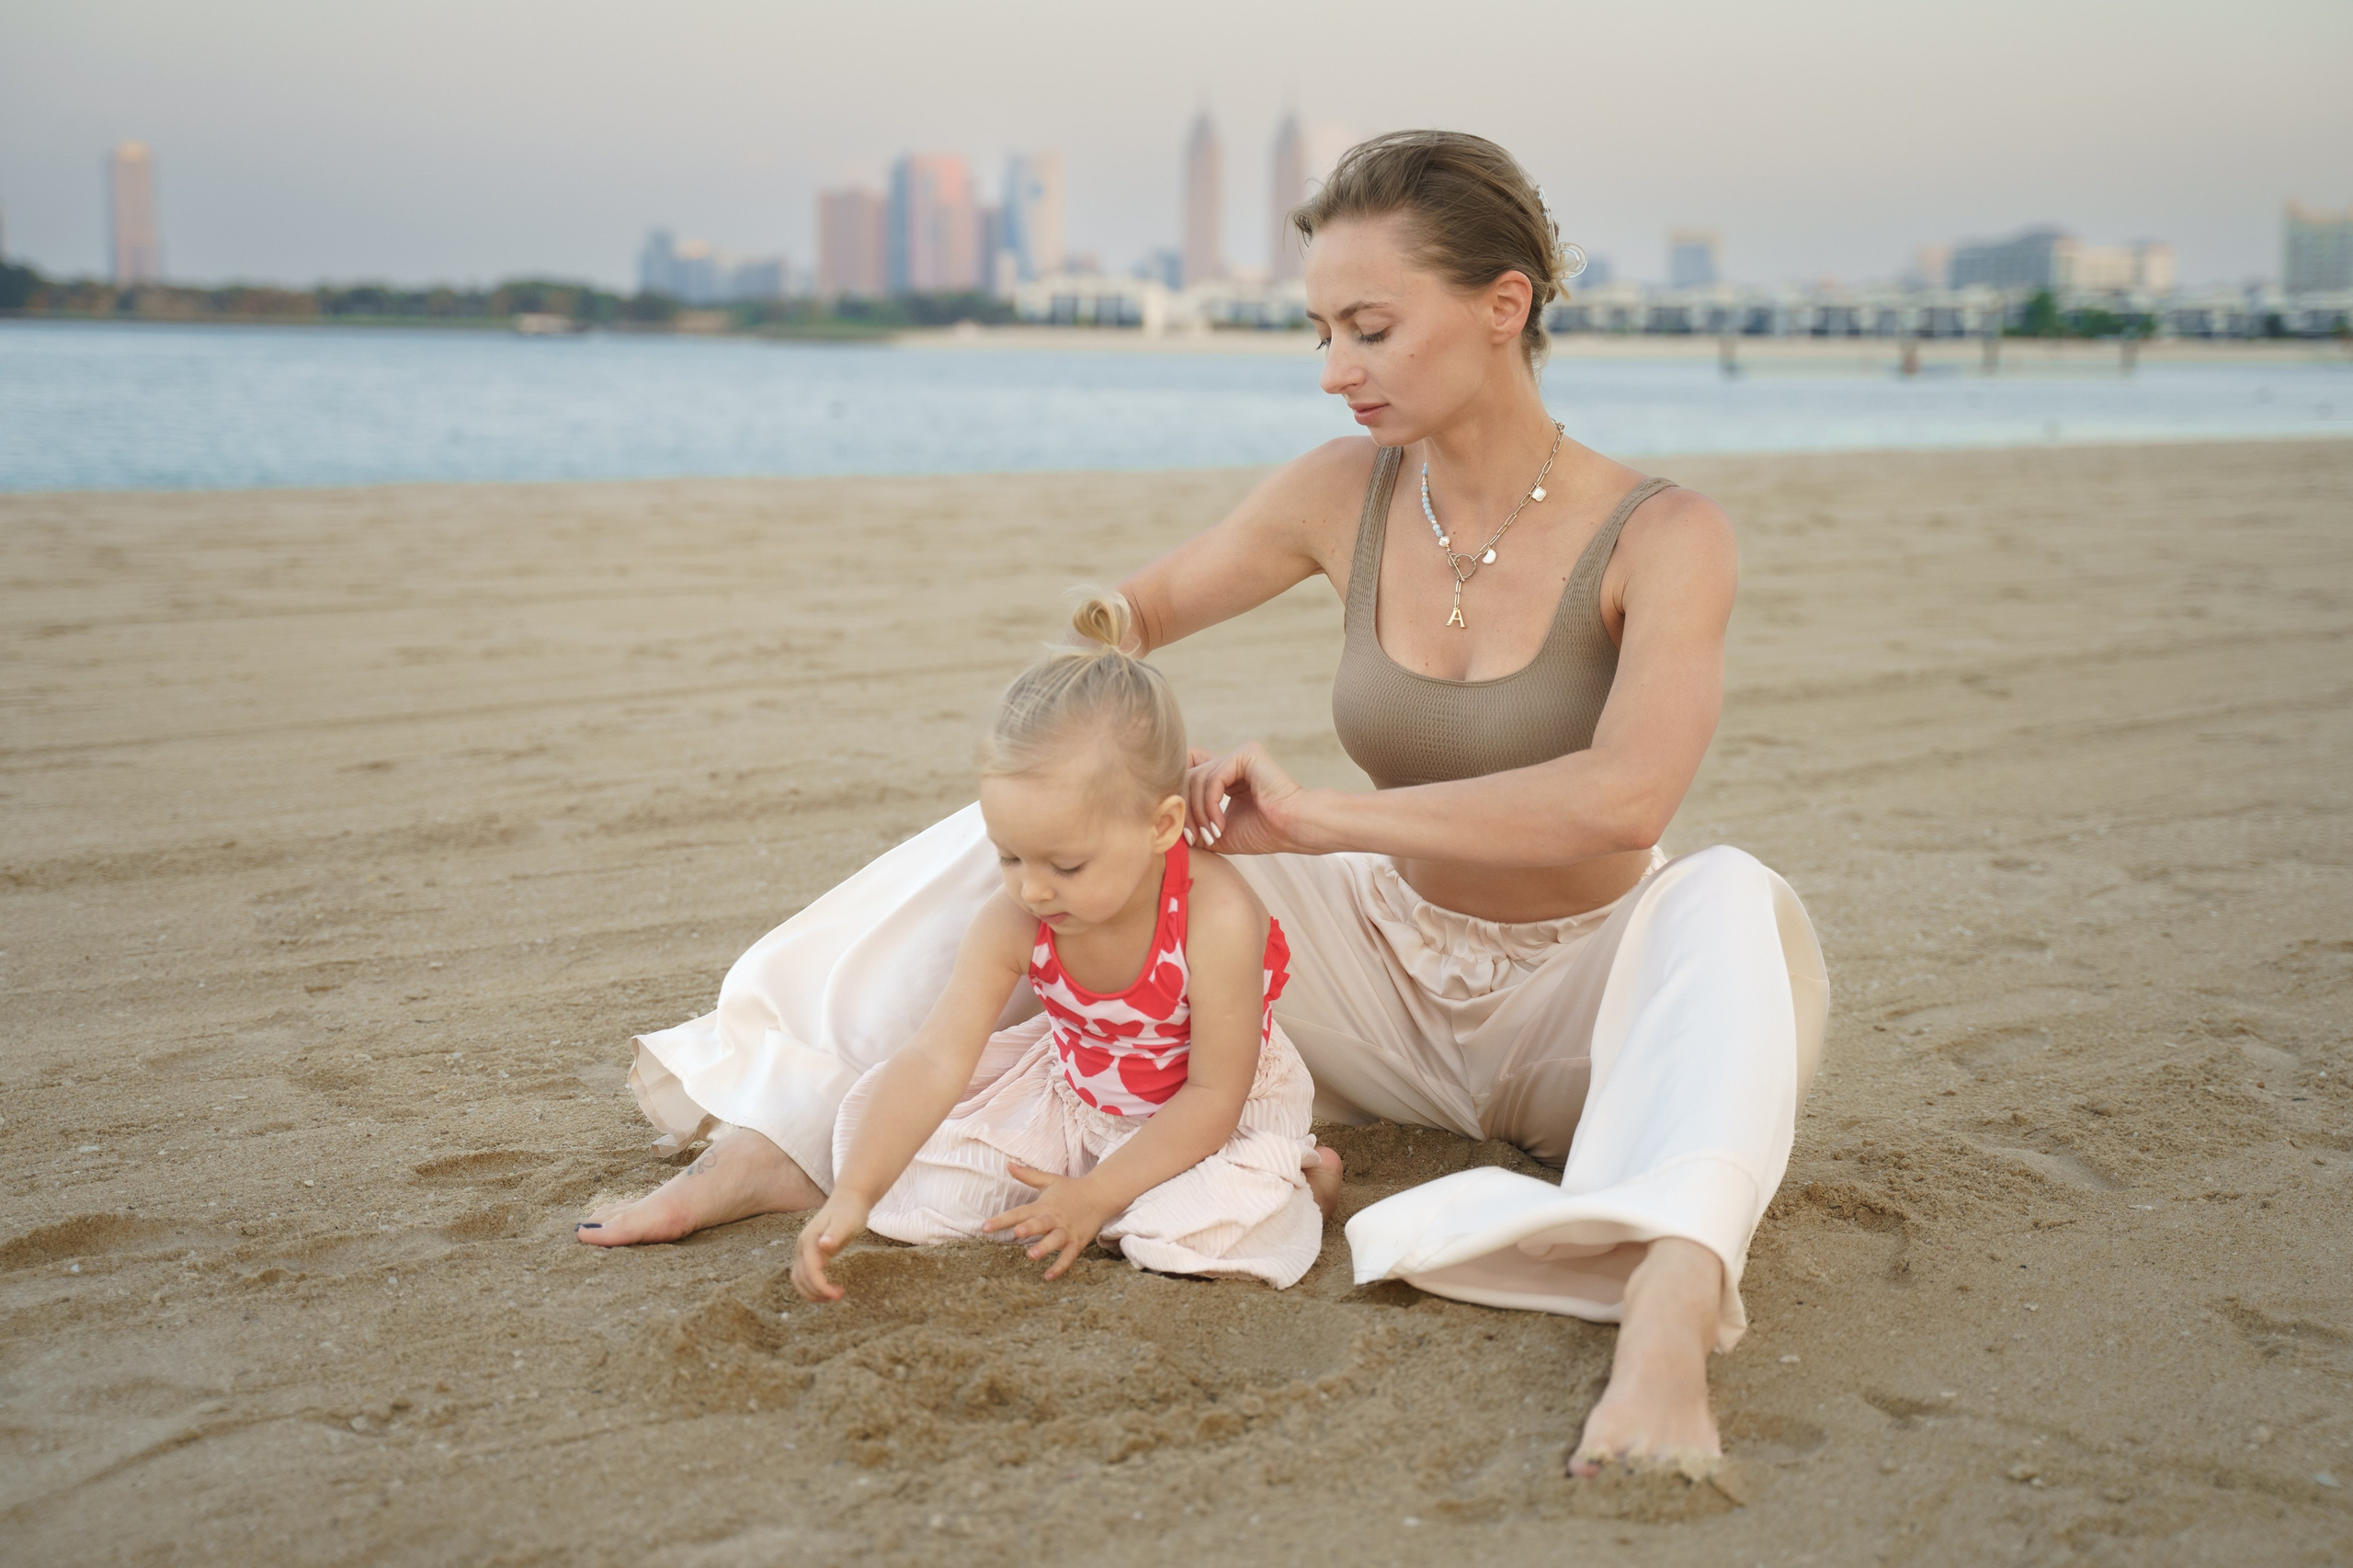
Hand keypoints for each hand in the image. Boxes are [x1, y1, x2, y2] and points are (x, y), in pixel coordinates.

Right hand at [791, 1191, 873, 1301]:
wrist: (849, 1199)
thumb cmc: (850, 1210)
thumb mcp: (846, 1222)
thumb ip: (835, 1234)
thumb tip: (824, 1245)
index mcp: (809, 1241)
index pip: (810, 1271)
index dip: (822, 1286)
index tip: (838, 1295)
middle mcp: (803, 1246)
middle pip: (801, 1277)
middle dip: (817, 1291)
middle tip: (838, 1296)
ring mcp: (805, 1249)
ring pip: (799, 1278)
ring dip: (811, 1291)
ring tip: (831, 1297)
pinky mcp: (812, 1252)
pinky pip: (806, 1273)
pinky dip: (812, 1285)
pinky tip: (827, 1288)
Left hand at [981, 1163, 1115, 1280]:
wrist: (1100, 1194)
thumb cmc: (1071, 1189)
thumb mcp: (1049, 1180)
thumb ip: (1028, 1175)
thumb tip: (1008, 1164)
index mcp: (1043, 1205)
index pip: (1019, 1212)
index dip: (1002, 1220)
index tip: (985, 1227)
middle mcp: (1053, 1218)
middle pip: (1039, 1224)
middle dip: (1029, 1228)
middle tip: (1017, 1232)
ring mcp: (1066, 1231)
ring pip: (1054, 1240)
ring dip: (1044, 1247)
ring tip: (1032, 1255)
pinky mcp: (1077, 1241)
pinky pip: (1068, 1256)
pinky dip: (1060, 1267)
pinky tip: (1048, 1277)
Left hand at [1183, 743, 1316, 856]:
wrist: (1294, 829)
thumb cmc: (1265, 834)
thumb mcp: (1218, 833)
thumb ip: (1195, 826)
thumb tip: (1167, 829)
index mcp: (1226, 778)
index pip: (1188, 778)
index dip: (1181, 806)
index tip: (1189, 838)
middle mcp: (1231, 763)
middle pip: (1187, 777)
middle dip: (1187, 811)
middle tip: (1196, 838)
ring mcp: (1239, 756)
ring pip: (1197, 779)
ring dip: (1199, 813)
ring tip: (1212, 834)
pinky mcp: (1246, 754)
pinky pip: (1213, 777)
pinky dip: (1210, 805)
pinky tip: (1220, 825)